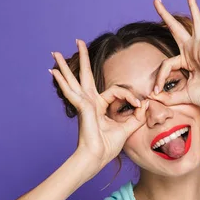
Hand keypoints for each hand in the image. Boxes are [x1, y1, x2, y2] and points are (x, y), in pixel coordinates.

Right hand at [50, 40, 148, 169]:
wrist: (96, 158)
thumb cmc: (107, 147)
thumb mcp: (127, 129)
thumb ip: (136, 117)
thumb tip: (146, 106)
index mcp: (99, 106)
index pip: (117, 91)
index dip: (131, 97)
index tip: (139, 105)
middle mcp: (89, 102)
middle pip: (84, 76)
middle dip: (82, 58)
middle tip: (78, 41)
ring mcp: (84, 104)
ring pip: (74, 80)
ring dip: (65, 66)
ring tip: (55, 52)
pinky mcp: (82, 108)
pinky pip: (73, 92)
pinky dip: (62, 82)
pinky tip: (53, 72)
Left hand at [148, 0, 199, 110]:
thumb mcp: (183, 96)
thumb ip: (168, 96)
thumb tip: (152, 97)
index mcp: (186, 60)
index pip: (166, 64)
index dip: (160, 78)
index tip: (156, 92)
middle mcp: (193, 50)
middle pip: (176, 28)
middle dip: (165, 14)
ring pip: (195, 22)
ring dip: (192, 5)